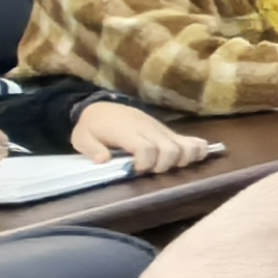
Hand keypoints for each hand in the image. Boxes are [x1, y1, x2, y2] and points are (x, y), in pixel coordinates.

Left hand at [71, 100, 214, 172]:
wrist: (102, 107)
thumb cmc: (92, 126)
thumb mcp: (81, 137)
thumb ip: (91, 149)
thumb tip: (103, 160)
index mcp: (127, 131)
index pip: (146, 148)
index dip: (145, 163)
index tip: (135, 170)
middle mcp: (148, 129)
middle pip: (170, 149)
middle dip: (164, 165)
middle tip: (150, 171)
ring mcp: (161, 129)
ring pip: (184, 145)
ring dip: (181, 160)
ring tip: (168, 167)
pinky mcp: (168, 131)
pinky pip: (191, 140)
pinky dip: (197, 150)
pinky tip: (192, 159)